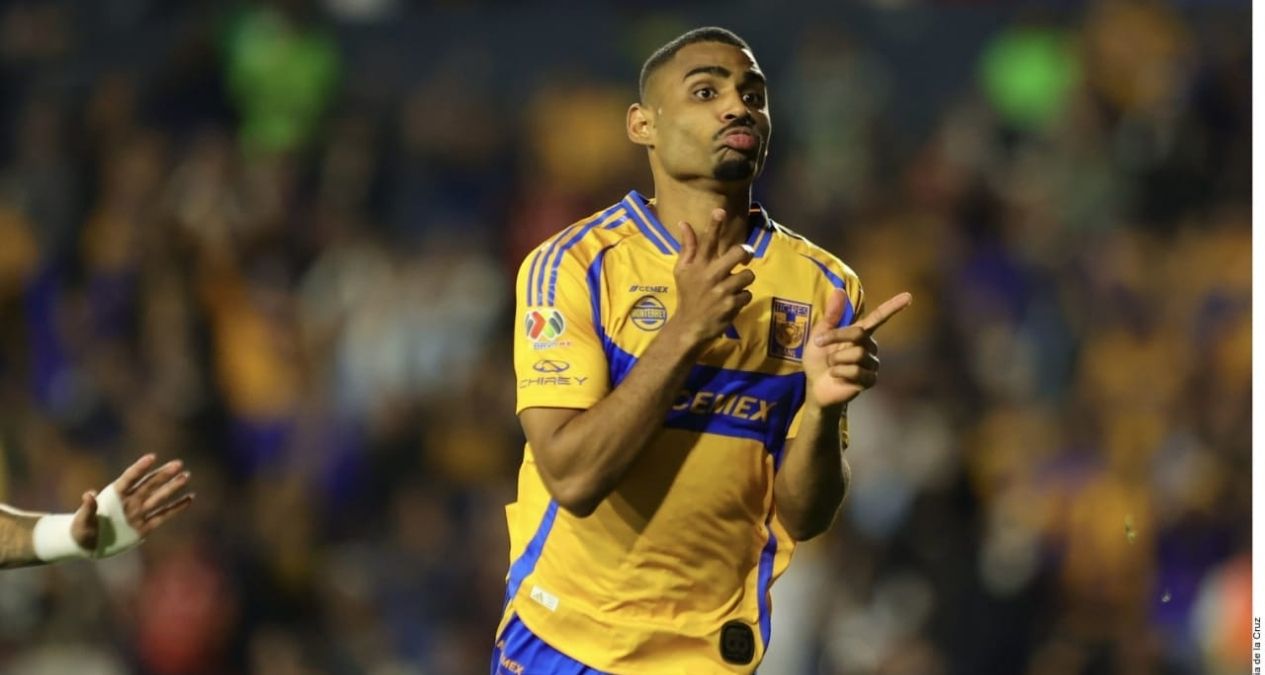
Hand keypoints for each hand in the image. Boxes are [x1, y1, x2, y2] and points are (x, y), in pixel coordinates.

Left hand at [71, 454, 193, 552]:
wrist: (87, 544)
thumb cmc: (81, 530)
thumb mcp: (81, 521)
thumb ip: (87, 508)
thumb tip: (88, 494)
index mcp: (114, 495)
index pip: (129, 478)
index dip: (140, 468)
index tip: (152, 457)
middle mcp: (129, 501)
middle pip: (149, 484)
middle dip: (163, 474)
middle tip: (178, 464)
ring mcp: (138, 513)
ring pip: (158, 497)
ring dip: (172, 487)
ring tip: (186, 475)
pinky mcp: (144, 527)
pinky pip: (163, 515)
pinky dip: (176, 508)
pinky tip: (189, 499)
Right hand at [669, 208, 754, 346]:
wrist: (690, 327)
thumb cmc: (687, 295)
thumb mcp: (681, 271)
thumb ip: (687, 247)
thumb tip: (683, 223)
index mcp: (698, 265)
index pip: (707, 241)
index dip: (714, 225)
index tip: (720, 211)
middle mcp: (710, 275)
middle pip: (738, 253)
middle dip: (745, 254)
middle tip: (744, 259)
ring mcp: (721, 291)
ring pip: (747, 276)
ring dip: (743, 281)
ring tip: (733, 287)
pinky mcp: (731, 305)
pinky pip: (748, 294)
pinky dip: (742, 298)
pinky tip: (732, 302)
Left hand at [802, 290, 911, 407]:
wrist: (815, 386)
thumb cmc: (818, 359)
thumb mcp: (819, 335)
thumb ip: (831, 315)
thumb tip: (839, 290)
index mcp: (860, 333)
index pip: (879, 317)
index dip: (893, 306)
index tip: (908, 296)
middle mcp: (870, 347)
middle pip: (859, 334)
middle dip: (836, 337)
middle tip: (819, 343)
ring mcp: (872, 364)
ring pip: (857, 354)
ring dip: (836, 359)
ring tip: (831, 365)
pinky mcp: (870, 380)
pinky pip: (856, 371)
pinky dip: (839, 372)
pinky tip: (836, 376)